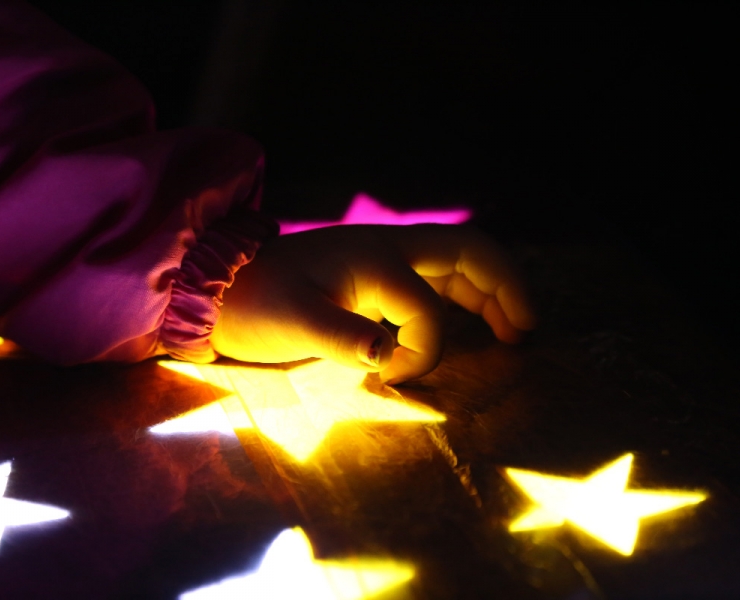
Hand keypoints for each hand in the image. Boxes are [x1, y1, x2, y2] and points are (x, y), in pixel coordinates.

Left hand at [210, 224, 535, 383]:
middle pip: (469, 253)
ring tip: (514, 328)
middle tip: (527, 330)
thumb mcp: (293, 322)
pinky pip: (434, 279)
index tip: (389, 377)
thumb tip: (389, 357)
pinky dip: (461, 298)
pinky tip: (470, 321)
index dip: (423, 350)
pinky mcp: (375, 275)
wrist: (220, 290)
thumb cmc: (254, 305)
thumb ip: (344, 338)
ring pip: (456, 264)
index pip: (426, 308)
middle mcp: (388, 249)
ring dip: (490, 291)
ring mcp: (384, 259)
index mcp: (374, 258)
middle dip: (505, 288)